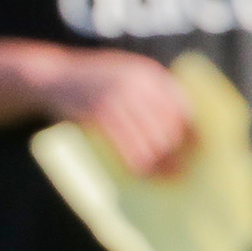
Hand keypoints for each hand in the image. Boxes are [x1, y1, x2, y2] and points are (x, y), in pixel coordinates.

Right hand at [38, 49, 196, 177]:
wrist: (52, 77)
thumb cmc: (91, 82)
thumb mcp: (124, 74)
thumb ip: (147, 91)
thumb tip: (178, 126)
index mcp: (147, 73)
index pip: (180, 103)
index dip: (191, 129)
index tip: (198, 149)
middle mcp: (136, 81)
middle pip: (167, 123)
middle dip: (175, 151)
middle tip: (180, 171)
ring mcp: (116, 96)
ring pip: (148, 135)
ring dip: (158, 161)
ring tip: (163, 177)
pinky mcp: (97, 112)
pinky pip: (124, 142)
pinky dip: (134, 160)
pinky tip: (139, 172)